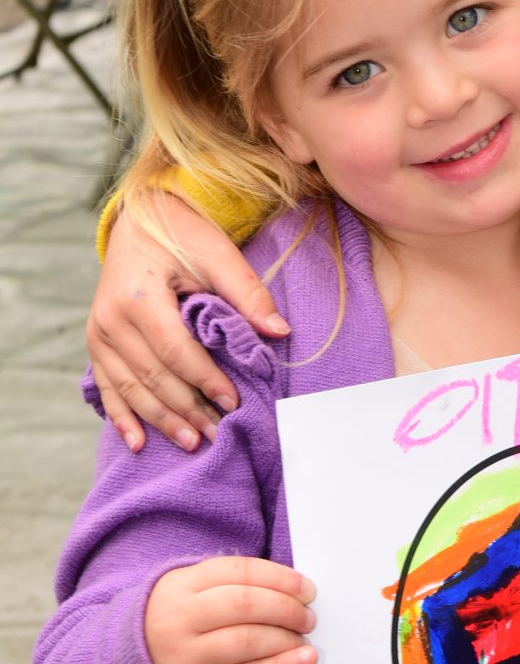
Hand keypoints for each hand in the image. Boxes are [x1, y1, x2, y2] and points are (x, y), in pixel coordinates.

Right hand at [88, 199, 288, 453]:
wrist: (141, 219)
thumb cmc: (183, 235)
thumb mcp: (218, 255)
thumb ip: (248, 294)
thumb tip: (279, 333)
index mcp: (138, 296)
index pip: (175, 351)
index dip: (205, 380)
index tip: (233, 403)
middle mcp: (110, 319)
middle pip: (152, 377)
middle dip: (187, 409)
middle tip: (219, 434)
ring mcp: (98, 333)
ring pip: (130, 389)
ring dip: (161, 420)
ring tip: (192, 443)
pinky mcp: (96, 341)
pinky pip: (106, 387)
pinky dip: (122, 417)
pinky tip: (139, 443)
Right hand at [145, 556, 316, 663]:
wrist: (141, 659)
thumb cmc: (187, 616)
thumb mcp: (197, 587)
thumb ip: (239, 582)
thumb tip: (297, 589)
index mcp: (183, 585)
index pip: (240, 571)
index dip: (280, 578)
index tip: (307, 588)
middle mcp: (181, 619)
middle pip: (244, 605)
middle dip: (286, 608)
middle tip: (308, 616)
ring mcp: (187, 656)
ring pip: (247, 642)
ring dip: (286, 638)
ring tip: (303, 638)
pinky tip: (303, 661)